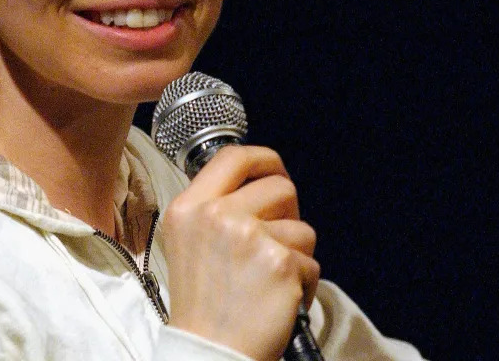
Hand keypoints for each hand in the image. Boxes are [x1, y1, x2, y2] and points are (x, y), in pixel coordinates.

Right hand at [161, 145, 319, 360]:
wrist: (210, 351)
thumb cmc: (202, 304)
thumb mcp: (187, 240)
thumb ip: (214, 208)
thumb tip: (258, 183)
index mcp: (189, 207)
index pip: (234, 157)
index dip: (264, 159)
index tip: (275, 172)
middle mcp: (216, 215)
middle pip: (279, 187)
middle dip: (289, 214)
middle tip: (276, 243)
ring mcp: (249, 237)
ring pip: (302, 227)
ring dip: (296, 255)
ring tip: (270, 281)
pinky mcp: (279, 263)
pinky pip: (312, 263)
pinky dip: (304, 286)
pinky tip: (280, 301)